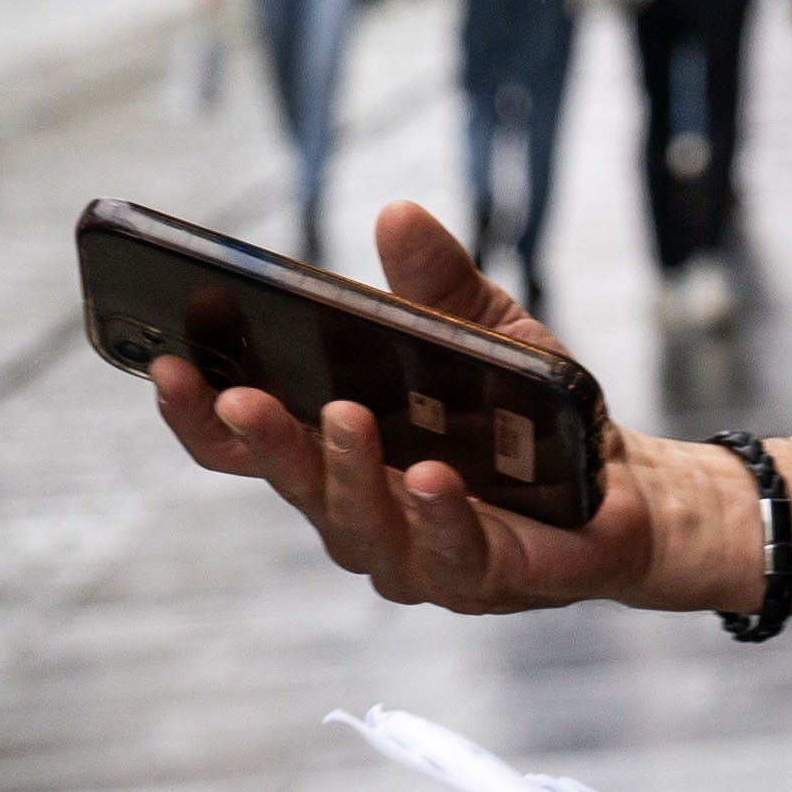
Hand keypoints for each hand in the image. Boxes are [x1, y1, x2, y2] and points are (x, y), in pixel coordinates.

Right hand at [146, 198, 680, 612]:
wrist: (627, 491)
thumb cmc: (533, 420)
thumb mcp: (488, 332)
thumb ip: (437, 285)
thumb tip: (398, 211)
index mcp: (337, 456)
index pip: (244, 447)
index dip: (197, 414)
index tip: (165, 362)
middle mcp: (360, 515)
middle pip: (291, 484)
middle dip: (262, 440)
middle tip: (239, 397)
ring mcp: (416, 558)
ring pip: (360, 528)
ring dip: (347, 474)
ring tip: (346, 418)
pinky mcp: (485, 580)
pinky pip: (452, 555)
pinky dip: (440, 516)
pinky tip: (435, 476)